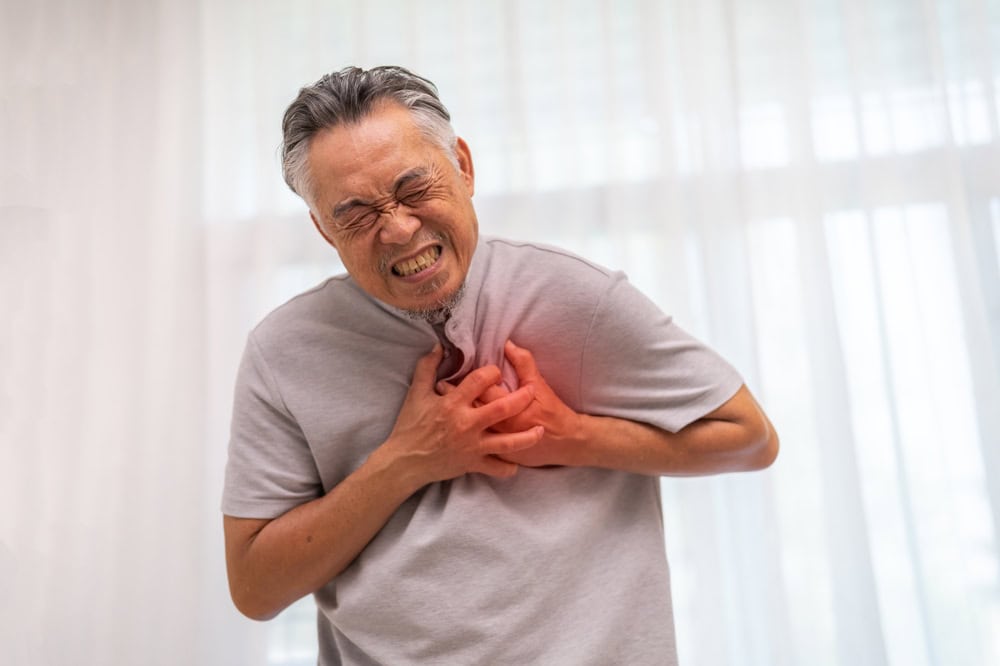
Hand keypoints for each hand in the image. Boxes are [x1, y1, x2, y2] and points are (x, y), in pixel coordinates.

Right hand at [383, 344, 543, 483]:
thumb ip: (427, 367)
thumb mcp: (416, 393)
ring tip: (542, 430)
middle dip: (522, 398)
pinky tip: (518, 463)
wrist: (404, 461)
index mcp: (454, 403)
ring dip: (527, 437)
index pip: (480, 380)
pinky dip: (509, 468)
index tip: (498, 371)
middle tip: (532, 391)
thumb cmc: (410, 426)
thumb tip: (438, 346)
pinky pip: (496, 468)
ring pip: (508, 442)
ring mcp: (472, 446)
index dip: (493, 372)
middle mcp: (467, 424)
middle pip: (502, 408)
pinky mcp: (472, 464)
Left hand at [437, 340, 581, 467]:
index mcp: (506, 408)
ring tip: (441, 406)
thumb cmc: (553, 412)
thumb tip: (507, 344)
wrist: (566, 443)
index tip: (449, 372)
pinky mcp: (497, 458)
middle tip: (439, 387)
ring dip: (453, 417)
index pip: (477, 391)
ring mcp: (495, 446)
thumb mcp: (540, 384)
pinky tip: (453, 430)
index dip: (462, 380)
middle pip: (466, 410)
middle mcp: (497, 428)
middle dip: (450, 397)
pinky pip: (474, 449)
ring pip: (466, 430)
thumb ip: (524, 363)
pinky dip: (463, 438)